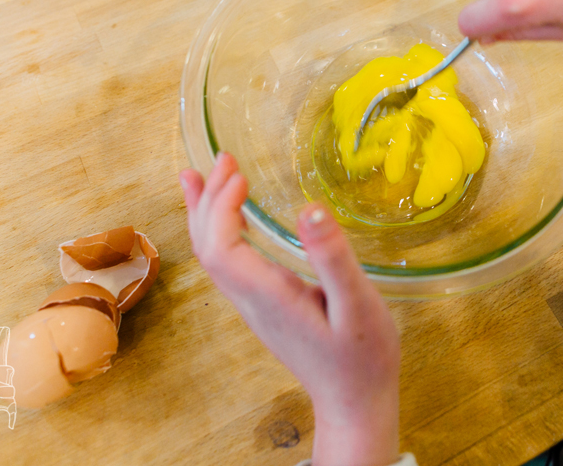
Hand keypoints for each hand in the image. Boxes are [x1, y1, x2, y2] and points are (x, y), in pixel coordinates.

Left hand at [180, 153, 400, 465]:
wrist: (356, 403)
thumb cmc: (362, 358)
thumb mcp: (357, 305)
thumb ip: (333, 258)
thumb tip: (310, 208)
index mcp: (268, 296)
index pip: (221, 247)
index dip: (221, 205)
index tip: (238, 172)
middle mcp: (251, 300)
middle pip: (207, 248)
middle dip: (207, 200)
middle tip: (222, 158)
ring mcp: (254, 306)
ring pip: (213, 256)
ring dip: (206, 213)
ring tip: (201, 175)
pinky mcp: (264, 307)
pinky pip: (228, 263)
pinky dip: (221, 231)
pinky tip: (232, 217)